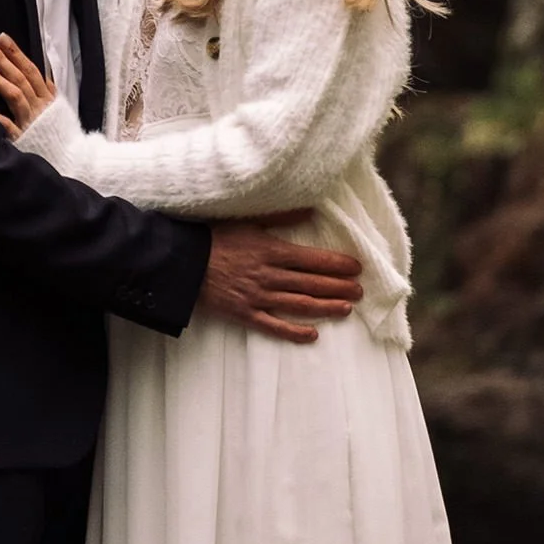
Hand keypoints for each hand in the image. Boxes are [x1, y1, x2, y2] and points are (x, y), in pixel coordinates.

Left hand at [0, 35, 54, 140]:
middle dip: (3, 59)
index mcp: (49, 98)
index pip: (31, 70)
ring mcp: (31, 121)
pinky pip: (5, 123)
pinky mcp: (22, 137)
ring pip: (15, 94)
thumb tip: (41, 72)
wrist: (69, 161)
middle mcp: (40, 107)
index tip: (2, 38)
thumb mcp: (58, 110)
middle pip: (21, 78)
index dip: (17, 53)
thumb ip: (47, 92)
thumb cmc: (58, 135)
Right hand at [200, 218, 362, 343]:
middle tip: (360, 291)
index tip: (356, 267)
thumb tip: (310, 209)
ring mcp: (258, 297)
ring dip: (326, 307)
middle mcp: (269, 276)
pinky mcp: (245, 314)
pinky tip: (312, 334)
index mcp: (271, 251)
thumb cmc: (213, 238)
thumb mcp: (247, 222)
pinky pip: (274, 326)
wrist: (183, 263)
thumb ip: (280, 217)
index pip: (313, 259)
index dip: (337, 264)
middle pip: (312, 283)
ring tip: (346, 309)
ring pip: (300, 305)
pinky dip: (294, 332)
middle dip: (339, 287)